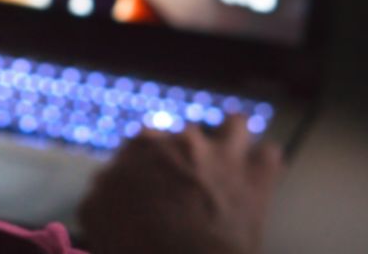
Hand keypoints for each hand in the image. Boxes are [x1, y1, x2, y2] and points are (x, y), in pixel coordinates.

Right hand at [77, 116, 282, 253]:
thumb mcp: (97, 217)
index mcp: (141, 147)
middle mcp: (183, 140)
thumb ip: (101, 191)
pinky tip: (258, 180)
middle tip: (188, 187)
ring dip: (232, 140)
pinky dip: (263, 167)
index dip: (150, 167)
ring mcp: (223, 153)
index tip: (153, 187)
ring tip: (231, 160)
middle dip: (189, 155)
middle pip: (188, 136)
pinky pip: (270, 155)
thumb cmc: (138, 247)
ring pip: (235, 125)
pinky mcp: (258, 176)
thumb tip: (107, 182)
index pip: (143, 146)